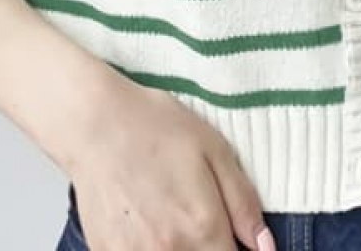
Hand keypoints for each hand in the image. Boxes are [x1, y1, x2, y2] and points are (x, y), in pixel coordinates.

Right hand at [67, 74, 276, 250]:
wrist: (94, 122)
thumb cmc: (155, 127)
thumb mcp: (213, 150)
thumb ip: (243, 204)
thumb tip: (266, 246)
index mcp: (202, 228)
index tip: (232, 237)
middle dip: (208, 248)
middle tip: (198, 219)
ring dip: (181, 249)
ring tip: (172, 217)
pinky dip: (150, 247)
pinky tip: (148, 224)